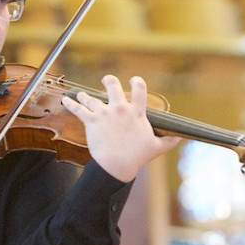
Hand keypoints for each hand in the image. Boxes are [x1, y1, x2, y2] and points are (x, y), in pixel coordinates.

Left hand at [60, 74, 179, 181]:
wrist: (117, 164)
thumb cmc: (137, 157)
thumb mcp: (156, 147)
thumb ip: (168, 141)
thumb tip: (179, 139)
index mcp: (136, 113)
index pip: (139, 90)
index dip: (136, 82)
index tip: (134, 80)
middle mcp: (120, 109)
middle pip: (113, 86)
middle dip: (109, 81)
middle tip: (106, 80)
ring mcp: (105, 113)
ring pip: (92, 98)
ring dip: (85, 96)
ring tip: (81, 94)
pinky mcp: (91, 121)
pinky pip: (78, 109)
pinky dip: (71, 104)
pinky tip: (65, 100)